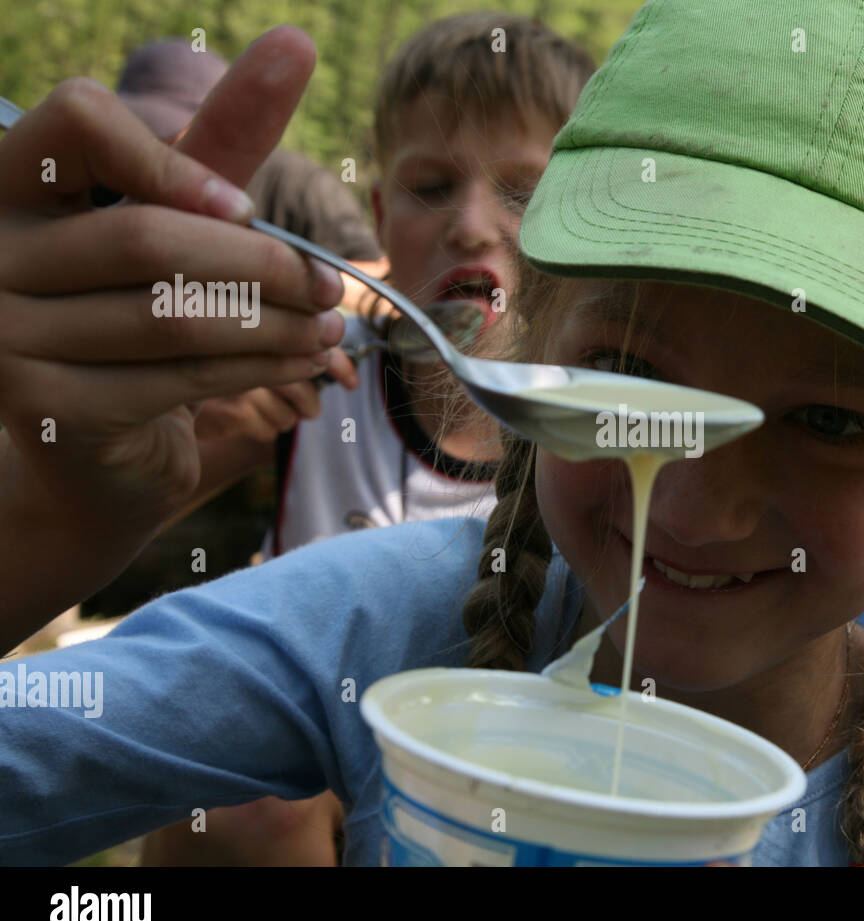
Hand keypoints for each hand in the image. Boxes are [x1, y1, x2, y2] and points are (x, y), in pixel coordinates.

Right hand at [0, 26, 339, 531]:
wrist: (101, 434)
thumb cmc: (146, 300)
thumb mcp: (183, 214)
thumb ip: (226, 137)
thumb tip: (295, 42)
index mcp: (11, 177)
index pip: (76, 118)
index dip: (170, 158)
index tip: (243, 207)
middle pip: (149, 237)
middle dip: (264, 264)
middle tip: (331, 283)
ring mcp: (5, 335)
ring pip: (173, 315)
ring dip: (276, 323)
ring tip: (330, 323)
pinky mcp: (45, 407)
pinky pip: (176, 376)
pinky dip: (257, 368)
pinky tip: (302, 360)